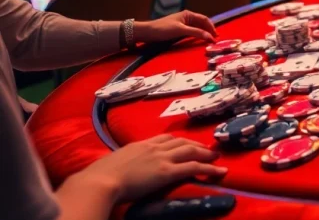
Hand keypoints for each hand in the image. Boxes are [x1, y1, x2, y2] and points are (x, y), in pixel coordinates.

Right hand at [64, 134, 225, 203]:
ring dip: (206, 154)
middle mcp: (154, 148)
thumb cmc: (99, 176)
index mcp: (140, 144)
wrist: (99, 181)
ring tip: (217, 158)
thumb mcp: (113, 163)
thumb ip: (123, 163)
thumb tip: (121, 169)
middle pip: (181, 141)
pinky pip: (194, 167)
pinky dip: (209, 168)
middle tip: (208, 149)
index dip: (178, 141)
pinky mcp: (167, 172)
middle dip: (196, 144)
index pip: (164, 138)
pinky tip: (219, 171)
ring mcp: (162, 158)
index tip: (186, 143)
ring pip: (191, 151)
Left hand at [135, 11, 216, 43]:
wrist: (147, 32)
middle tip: (214, 40)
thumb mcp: (181, 30)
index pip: (204, 19)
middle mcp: (187, 18)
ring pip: (197, 28)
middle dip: (209, 31)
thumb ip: (196, 33)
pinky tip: (199, 41)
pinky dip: (197, 36)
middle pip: (202, 24)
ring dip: (203, 34)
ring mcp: (183, 24)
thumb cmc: (163, 28)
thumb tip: (210, 37)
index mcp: (188, 14)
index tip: (216, 36)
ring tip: (209, 41)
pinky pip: (191, 33)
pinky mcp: (179, 31)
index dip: (211, 27)